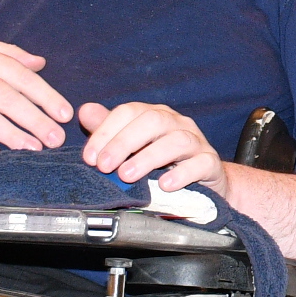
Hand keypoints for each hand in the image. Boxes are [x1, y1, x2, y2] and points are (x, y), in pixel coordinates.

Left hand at [79, 100, 223, 191]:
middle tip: (104, 167)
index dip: (106, 131)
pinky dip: (182, 173)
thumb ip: (110, 130)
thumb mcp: (133, 148)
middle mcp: (176, 123)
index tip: (90, 157)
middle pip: (152, 121)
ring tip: (127, 176)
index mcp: (154, 116)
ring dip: (148, 158)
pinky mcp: (210, 163)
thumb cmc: (164, 164)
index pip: (129, 112)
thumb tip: (84, 112)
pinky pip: (201, 163)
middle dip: (123, 143)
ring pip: (177, 140)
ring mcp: (196, 142)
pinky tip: (165, 184)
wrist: (204, 184)